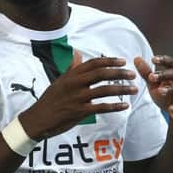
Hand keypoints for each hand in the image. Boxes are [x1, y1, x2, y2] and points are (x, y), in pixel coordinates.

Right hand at [19, 51, 137, 139]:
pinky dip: (115, 106)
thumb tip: (78, 53)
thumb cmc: (50, 99)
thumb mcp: (60, 80)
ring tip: (134, 89)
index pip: (94, 63)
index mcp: (72, 74)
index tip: (123, 61)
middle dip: (119, 73)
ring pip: (104, 90)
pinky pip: (101, 107)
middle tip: (132, 74)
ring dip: (121, 89)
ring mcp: (78, 97)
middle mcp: (75, 83)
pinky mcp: (79, 111)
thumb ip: (72, 68)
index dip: (109, 61)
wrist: (38, 118)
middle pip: (102, 73)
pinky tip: (125, 106)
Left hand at [134, 55, 172, 132]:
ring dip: (171, 89)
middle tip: (151, 77)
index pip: (170, 63)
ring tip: (160, 91)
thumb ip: (146, 73)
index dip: (163, 60)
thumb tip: (136, 58)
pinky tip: (171, 109)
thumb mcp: (153, 85)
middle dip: (164, 75)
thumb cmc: (166, 97)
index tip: (153, 59)